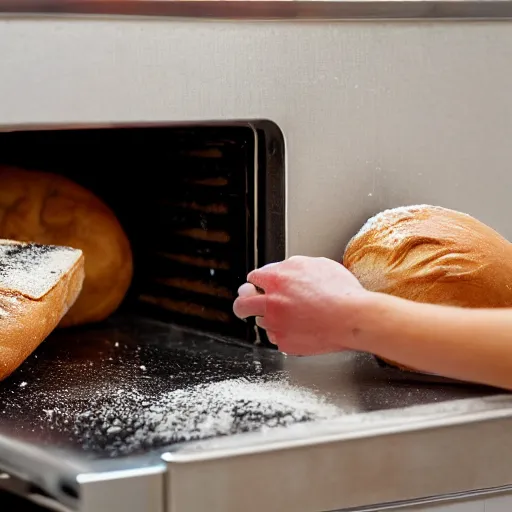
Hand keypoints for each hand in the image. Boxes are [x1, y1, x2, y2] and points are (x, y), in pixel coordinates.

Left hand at [233, 256, 367, 355]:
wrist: (353, 318)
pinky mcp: (284, 342)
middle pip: (242, 304)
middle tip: (247, 305)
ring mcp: (276, 324)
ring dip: (271, 318)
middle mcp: (271, 302)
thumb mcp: (315, 264)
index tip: (259, 285)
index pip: (253, 278)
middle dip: (244, 303)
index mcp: (277, 278)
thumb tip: (281, 270)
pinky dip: (285, 333)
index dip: (258, 282)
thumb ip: (291, 267)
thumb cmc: (341, 291)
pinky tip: (302, 328)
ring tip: (294, 316)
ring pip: (262, 322)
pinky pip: (277, 338)